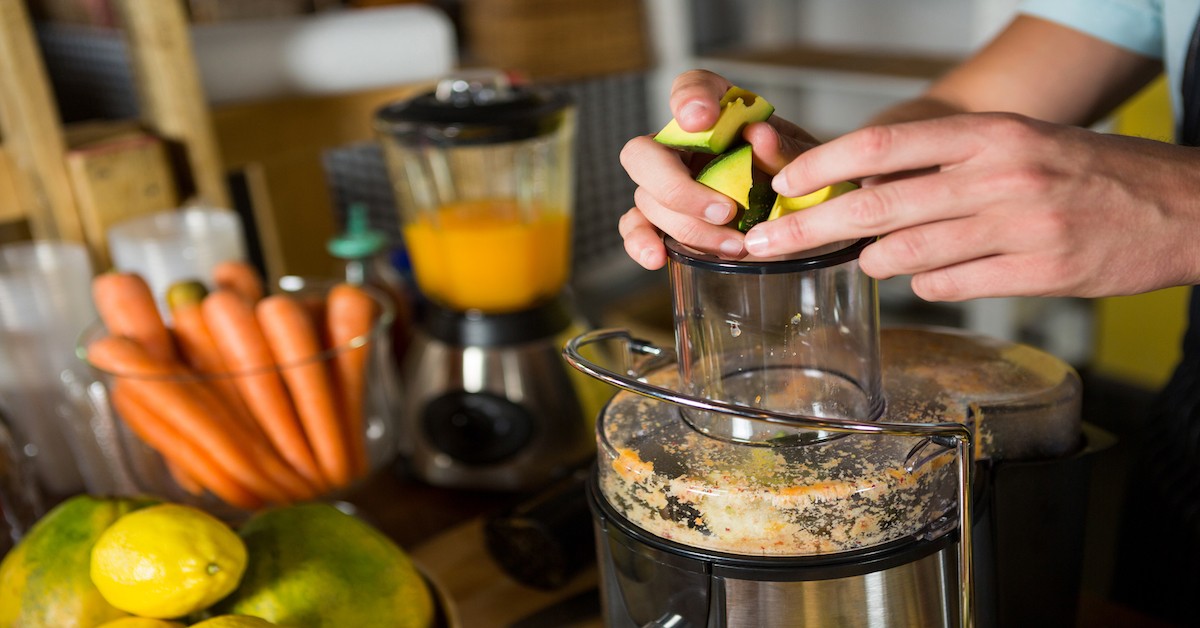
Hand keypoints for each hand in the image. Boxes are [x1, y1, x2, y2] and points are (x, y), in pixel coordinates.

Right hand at [619, 70, 819, 268]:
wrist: (807, 228)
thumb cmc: (804, 186)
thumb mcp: (810, 166)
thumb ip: (787, 151)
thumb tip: (759, 135)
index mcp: (723, 116)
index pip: (693, 87)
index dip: (689, 99)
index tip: (702, 119)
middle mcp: (686, 147)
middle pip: (645, 151)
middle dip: (677, 186)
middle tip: (726, 210)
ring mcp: (669, 185)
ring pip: (647, 199)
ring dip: (689, 227)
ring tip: (737, 246)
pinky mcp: (664, 222)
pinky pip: (636, 228)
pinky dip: (641, 242)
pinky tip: (658, 258)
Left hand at [746, 112, 1199, 299]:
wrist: (1176, 207)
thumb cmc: (1081, 172)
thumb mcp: (1013, 144)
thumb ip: (943, 164)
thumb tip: (864, 196)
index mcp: (987, 135)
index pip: (883, 145)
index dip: (823, 167)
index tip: (782, 187)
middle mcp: (997, 176)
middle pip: (877, 206)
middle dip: (809, 229)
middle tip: (763, 244)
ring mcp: (1017, 228)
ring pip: (907, 255)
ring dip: (877, 261)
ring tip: (878, 257)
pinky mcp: (1036, 275)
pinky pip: (950, 287)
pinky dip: (930, 285)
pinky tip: (943, 275)